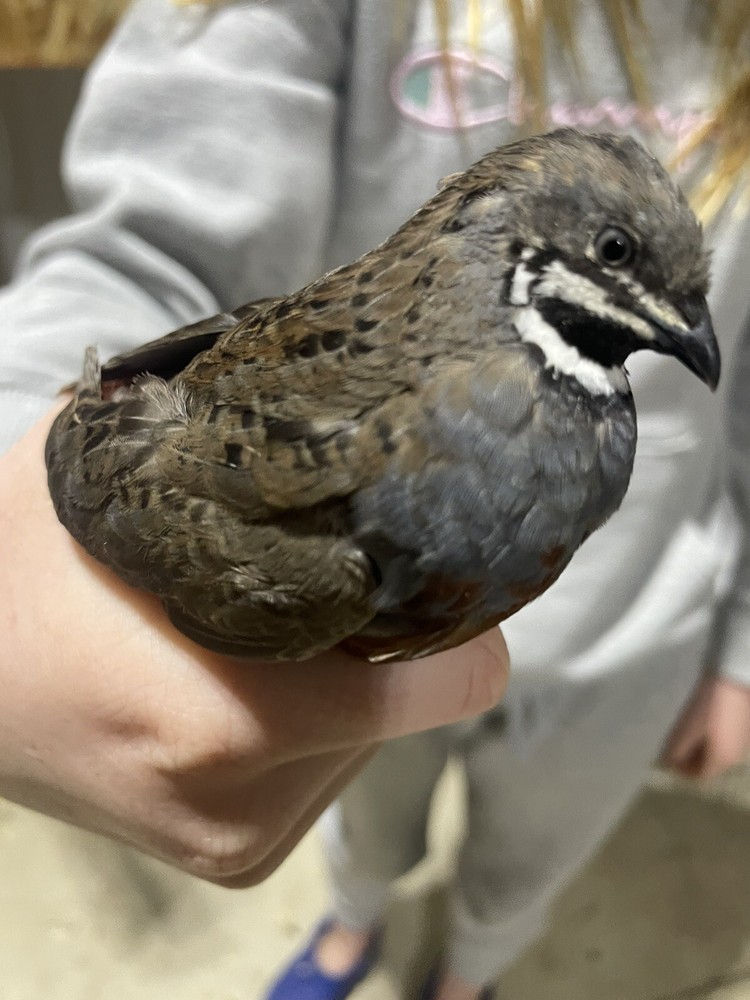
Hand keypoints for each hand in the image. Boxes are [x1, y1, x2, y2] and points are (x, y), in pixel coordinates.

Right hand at [0, 408, 507, 887]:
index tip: (441, 569)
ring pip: (364, 740)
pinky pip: (322, 770)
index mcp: (230, 716)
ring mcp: (240, 841)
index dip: (459, 623)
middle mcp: (246, 801)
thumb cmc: (19, 583)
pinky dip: (310, 724)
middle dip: (377, 642)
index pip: (445, 686)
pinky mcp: (232, 858)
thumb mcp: (103, 486)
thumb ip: (211, 441)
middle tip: (322, 583)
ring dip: (342, 684)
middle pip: (403, 705)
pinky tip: (250, 682)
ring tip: (266, 634)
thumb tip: (319, 408)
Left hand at [660, 674, 749, 779]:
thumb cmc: (711, 705)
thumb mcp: (688, 728)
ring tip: (684, 729)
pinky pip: (725, 738)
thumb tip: (665, 766)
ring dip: (700, 745)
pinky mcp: (745, 725)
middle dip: (689, 757)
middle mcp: (736, 756)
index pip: (699, 776)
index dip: (680, 769)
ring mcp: (743, 741)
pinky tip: (702, 719)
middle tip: (673, 741)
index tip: (665, 756)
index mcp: (722, 760)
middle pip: (709, 764)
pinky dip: (711, 735)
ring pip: (718, 751)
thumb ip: (676, 750)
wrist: (737, 675)